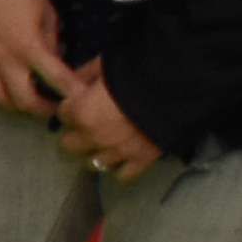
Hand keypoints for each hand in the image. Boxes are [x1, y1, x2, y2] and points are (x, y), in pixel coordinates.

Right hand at [0, 0, 70, 119]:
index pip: (56, 78)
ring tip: (24, 103)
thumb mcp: (47, 12)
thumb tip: (55, 57)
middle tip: (52, 108)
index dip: (72, 91)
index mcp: (29, 46)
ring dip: (14, 106)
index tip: (81, 99)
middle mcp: (4, 59)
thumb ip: (52, 39)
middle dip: (42, 109)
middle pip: (24, 100)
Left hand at [50, 63, 159, 179]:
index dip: (71, 107)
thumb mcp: (106, 65)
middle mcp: (94, 137)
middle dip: (77, 135)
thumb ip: (86, 75)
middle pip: (69, 145)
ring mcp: (117, 152)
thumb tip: (74, 81)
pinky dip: (122, 169)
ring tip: (106, 143)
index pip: (62, 114)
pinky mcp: (141, 161)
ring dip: (97, 152)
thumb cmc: (138, 70)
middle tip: (88, 125)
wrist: (179, 84)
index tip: (79, 103)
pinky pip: (123, 176)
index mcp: (81, 112)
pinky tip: (125, 158)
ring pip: (93, 164)